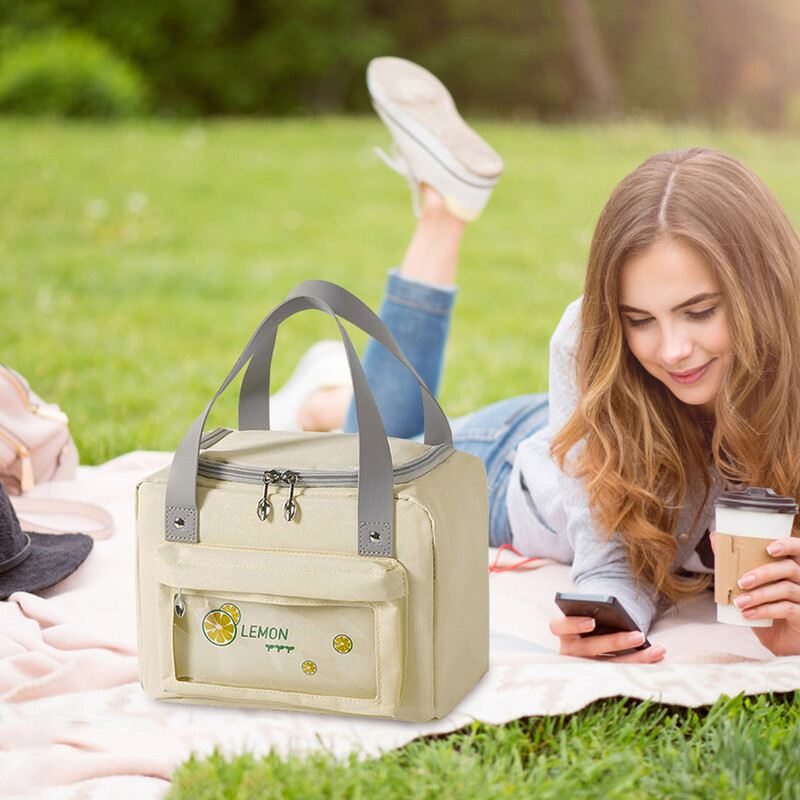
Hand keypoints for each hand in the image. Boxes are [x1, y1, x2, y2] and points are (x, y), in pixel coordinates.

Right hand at [549, 615, 665, 662]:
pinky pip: (621, 673)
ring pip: (609, 665)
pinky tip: (658, 656)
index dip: (573, 624)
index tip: (592, 622)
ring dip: (636, 658)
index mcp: (563, 632)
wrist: (592, 641)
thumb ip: (595, 614)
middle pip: (589, 647)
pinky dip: (641, 663)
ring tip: (658, 650)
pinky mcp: (600, 678)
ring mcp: (584, 667)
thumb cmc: (592, 624)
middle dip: (616, 641)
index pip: (557, 626)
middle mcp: (569, 651)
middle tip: (639, 635)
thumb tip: (616, 613)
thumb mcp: (589, 618)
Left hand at [729, 536, 799, 655]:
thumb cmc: (765, 607)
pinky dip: (764, 611)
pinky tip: (747, 614)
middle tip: (741, 581)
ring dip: (758, 595)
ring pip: (786, 589)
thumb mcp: (751, 586)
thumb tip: (714, 538)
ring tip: (739, 602)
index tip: (769, 548)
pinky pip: (787, 609)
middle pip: (789, 568)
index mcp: (793, 568)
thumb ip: (737, 564)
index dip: (788, 545)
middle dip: (763, 573)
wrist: (780, 641)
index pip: (798, 549)